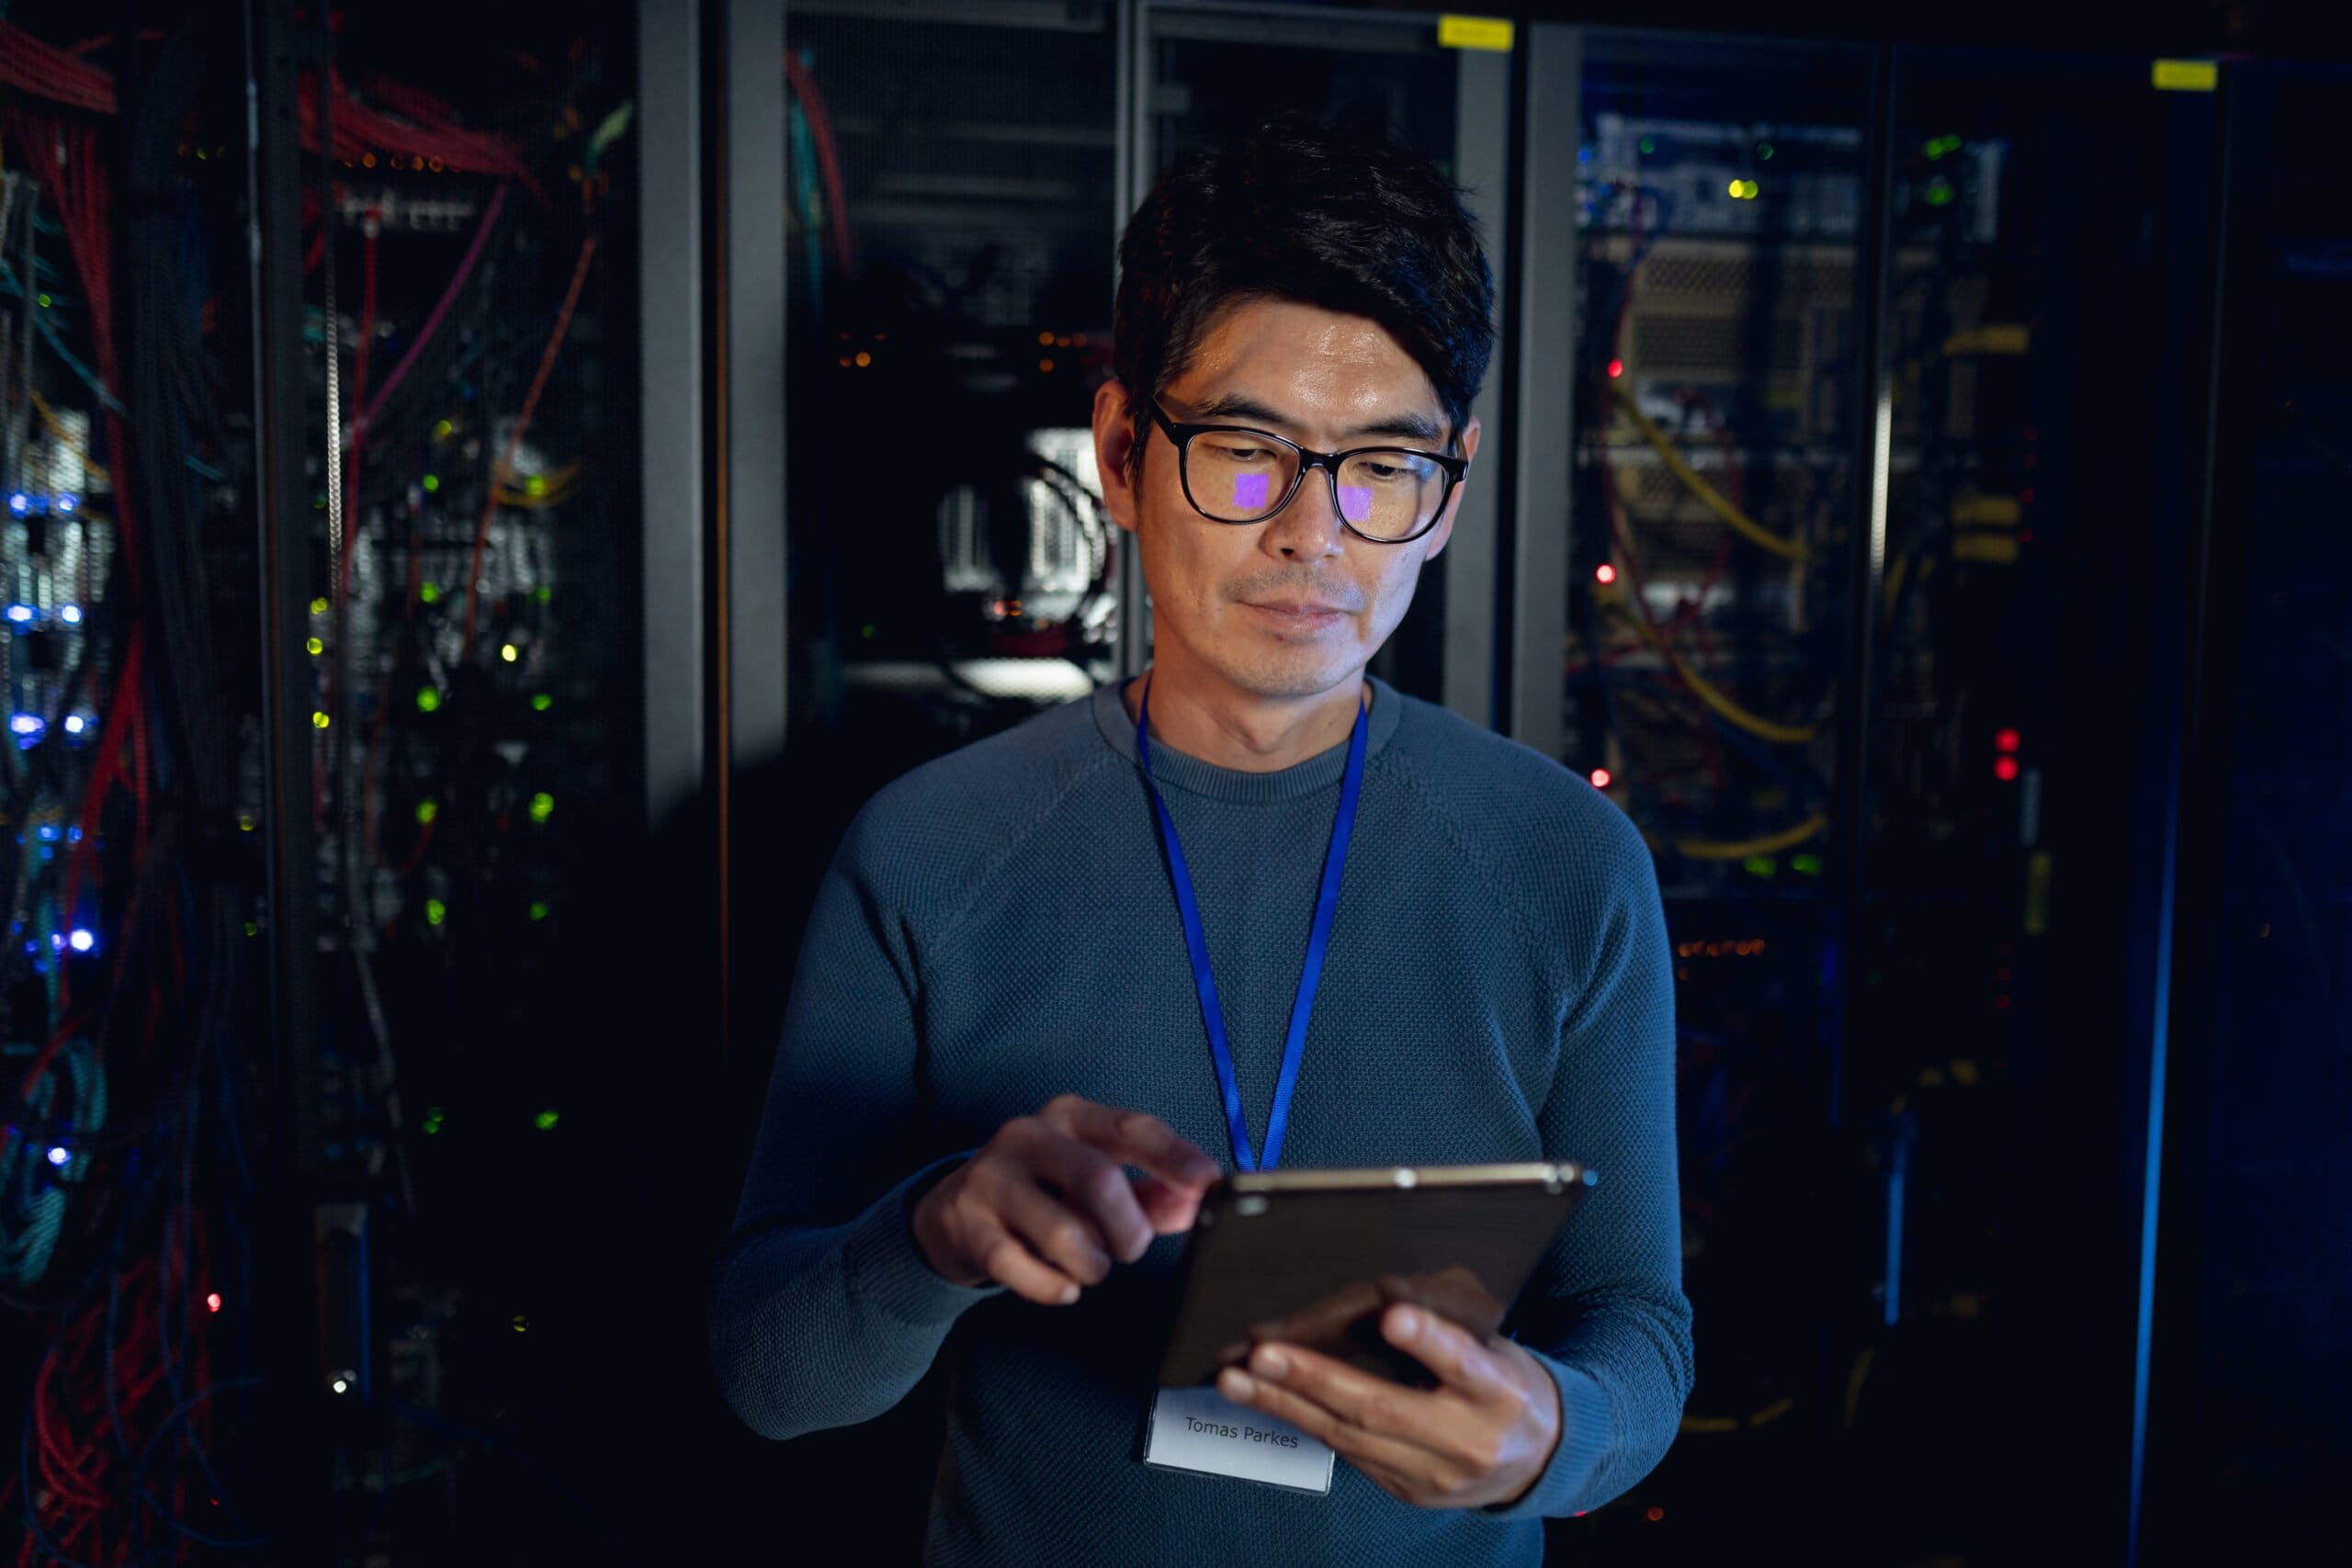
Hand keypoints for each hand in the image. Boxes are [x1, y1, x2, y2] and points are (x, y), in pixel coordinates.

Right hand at [911, 1094, 1219, 1304]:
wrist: (953, 1212)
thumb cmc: (1042, 1192)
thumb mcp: (1094, 1181)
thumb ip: (1151, 1194)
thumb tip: (1198, 1205)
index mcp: (1070, 1116)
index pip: (1132, 1127)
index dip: (1174, 1156)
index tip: (1208, 1184)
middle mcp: (1028, 1136)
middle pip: (1098, 1179)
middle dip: (1128, 1229)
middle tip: (1130, 1249)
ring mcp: (992, 1178)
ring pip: (1063, 1232)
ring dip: (1092, 1263)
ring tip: (1091, 1266)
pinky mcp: (968, 1224)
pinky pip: (1021, 1267)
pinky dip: (1053, 1287)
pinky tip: (1062, 1285)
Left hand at [1214, 1301, 1561, 1509]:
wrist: (1540, 1459)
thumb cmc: (1508, 1383)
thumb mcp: (1496, 1347)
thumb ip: (1448, 1330)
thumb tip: (1381, 1296)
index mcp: (1501, 1391)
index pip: (1464, 1362)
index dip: (1427, 1339)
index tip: (1391, 1314)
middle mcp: (1467, 1439)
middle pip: (1384, 1409)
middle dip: (1316, 1380)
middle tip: (1263, 1354)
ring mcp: (1433, 1475)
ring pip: (1349, 1437)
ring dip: (1286, 1404)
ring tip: (1236, 1379)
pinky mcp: (1407, 1491)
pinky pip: (1348, 1452)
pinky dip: (1303, 1421)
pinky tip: (1266, 1399)